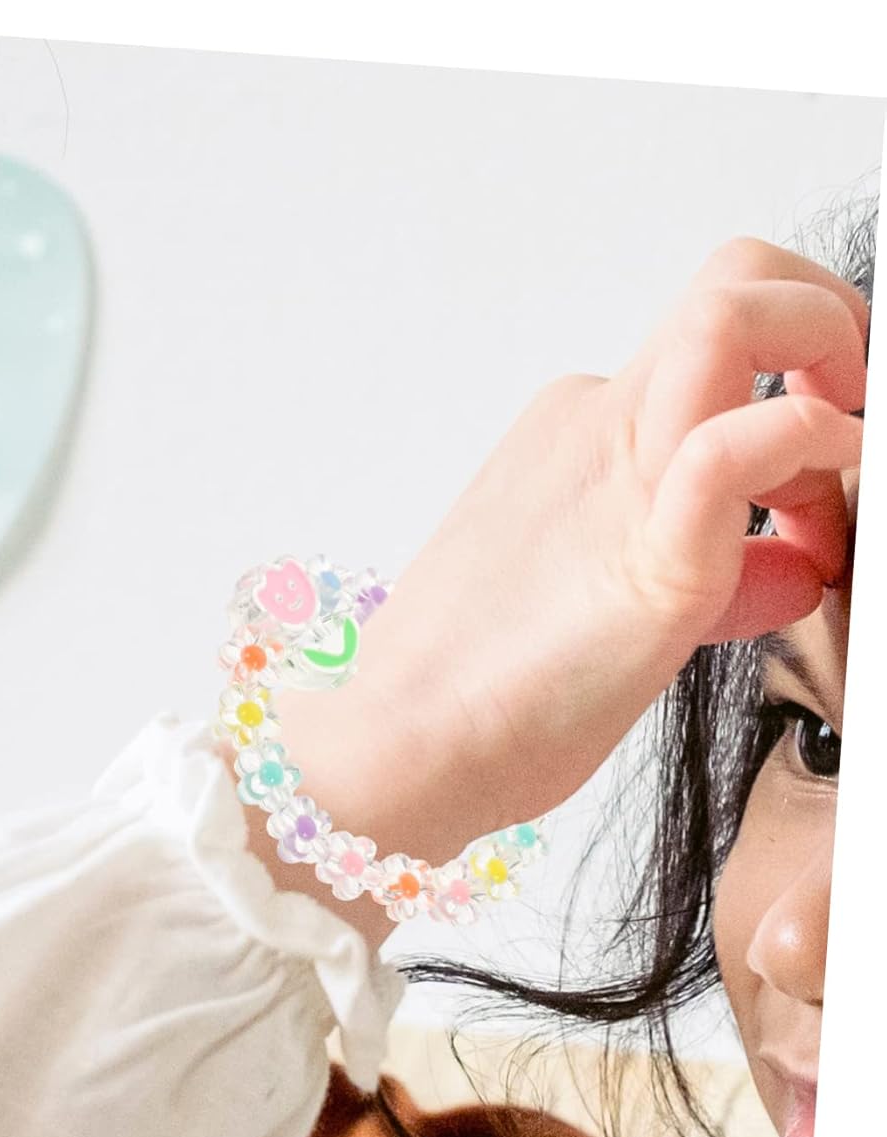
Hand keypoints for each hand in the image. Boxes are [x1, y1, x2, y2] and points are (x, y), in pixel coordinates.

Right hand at [279, 237, 865, 865]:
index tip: (812, 483)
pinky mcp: (647, 556)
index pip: (708, 345)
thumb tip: (788, 563)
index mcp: (576, 436)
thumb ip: (700, 560)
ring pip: (735, 310)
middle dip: (827, 315)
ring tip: (843, 465)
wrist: (404, 747)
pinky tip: (811, 536)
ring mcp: (615, 476)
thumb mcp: (605, 597)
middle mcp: (594, 428)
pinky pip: (735, 447)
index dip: (792, 378)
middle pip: (731, 280)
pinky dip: (803, 449)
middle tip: (852, 409)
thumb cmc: (484, 690)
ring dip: (829, 347)